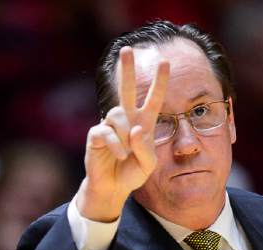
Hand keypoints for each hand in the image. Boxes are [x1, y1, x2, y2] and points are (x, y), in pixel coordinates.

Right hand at [77, 46, 168, 221]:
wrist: (113, 187)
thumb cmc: (132, 174)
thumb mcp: (148, 165)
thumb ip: (146, 148)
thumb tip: (134, 129)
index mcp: (143, 124)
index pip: (153, 100)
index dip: (159, 83)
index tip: (165, 63)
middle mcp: (126, 120)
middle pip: (126, 89)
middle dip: (127, 69)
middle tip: (127, 50)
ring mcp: (110, 126)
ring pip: (118, 114)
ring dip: (125, 135)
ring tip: (126, 153)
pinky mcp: (97, 135)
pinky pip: (107, 132)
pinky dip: (116, 145)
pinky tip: (119, 155)